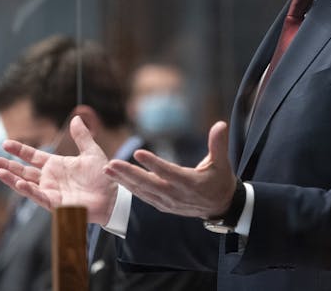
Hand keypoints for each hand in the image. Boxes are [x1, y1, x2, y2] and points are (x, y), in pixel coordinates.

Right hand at [0, 115, 117, 224]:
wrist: (112, 196)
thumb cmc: (102, 177)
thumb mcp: (92, 152)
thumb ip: (82, 137)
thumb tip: (76, 118)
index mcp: (56, 165)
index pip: (32, 156)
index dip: (19, 150)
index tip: (5, 143)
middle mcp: (50, 178)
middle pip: (24, 171)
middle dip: (7, 165)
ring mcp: (51, 191)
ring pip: (26, 184)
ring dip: (12, 179)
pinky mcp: (56, 203)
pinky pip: (39, 196)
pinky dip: (28, 190)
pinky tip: (19, 182)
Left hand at [103, 121, 236, 218]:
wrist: (219, 206)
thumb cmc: (220, 180)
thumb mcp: (222, 163)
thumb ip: (219, 144)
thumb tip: (220, 124)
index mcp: (190, 184)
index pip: (169, 173)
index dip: (154, 164)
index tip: (138, 153)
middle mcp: (176, 195)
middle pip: (149, 184)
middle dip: (129, 174)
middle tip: (111, 164)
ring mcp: (168, 202)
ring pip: (142, 191)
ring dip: (124, 181)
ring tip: (108, 169)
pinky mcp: (163, 205)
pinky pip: (143, 197)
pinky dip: (130, 188)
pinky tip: (117, 179)